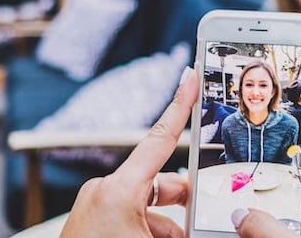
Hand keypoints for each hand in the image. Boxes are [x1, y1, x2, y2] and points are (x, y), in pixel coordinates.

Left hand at [60, 67, 196, 237]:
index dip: (180, 105)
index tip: (191, 78)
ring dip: (170, 225)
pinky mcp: (92, 222)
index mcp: (119, 191)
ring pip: (148, 205)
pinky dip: (151, 230)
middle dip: (186, 202)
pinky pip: (132, 217)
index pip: (160, 138)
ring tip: (182, 236)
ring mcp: (96, 207)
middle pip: (162, 183)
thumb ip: (184, 230)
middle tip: (207, 217)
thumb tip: (208, 225)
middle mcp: (105, 192)